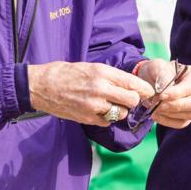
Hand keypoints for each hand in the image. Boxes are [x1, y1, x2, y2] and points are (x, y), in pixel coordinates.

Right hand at [27, 61, 153, 124]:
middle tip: (129, 99)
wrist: (41, 86)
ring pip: (121, 113)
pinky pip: (107, 121)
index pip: (133, 83)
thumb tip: (131, 84)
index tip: (149, 92)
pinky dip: (106, 118)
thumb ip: (111, 76)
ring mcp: (94, 105)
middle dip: (133, 101)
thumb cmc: (67, 73)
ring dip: (120, 111)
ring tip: (110, 104)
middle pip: (132, 100)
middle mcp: (101, 89)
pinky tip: (97, 110)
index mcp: (103, 73)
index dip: (145, 89)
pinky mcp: (87, 118)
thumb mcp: (91, 67)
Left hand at [136, 60, 190, 129]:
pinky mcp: (187, 116)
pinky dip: (168, 121)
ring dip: (170, 114)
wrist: (151, 79)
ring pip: (190, 115)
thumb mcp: (158, 67)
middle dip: (176, 106)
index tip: (161, 96)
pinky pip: (182, 123)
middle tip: (158, 106)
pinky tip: (156, 115)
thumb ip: (163, 77)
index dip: (177, 93)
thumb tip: (165, 91)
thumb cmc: (157, 71)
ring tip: (154, 109)